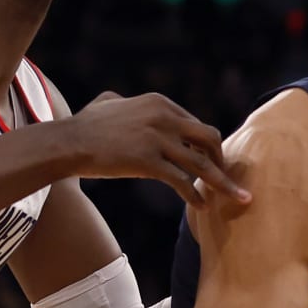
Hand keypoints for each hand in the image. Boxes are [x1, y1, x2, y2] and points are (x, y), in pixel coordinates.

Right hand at [66, 92, 249, 207]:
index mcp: (160, 103)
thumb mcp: (108, 102)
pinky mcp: (148, 161)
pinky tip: (202, 206)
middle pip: (209, 138)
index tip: (212, 162)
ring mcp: (157, 139)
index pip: (196, 124)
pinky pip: (181, 180)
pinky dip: (195, 195)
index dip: (207, 146)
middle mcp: (164, 117)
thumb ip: (123, 101)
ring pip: (201, 163)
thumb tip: (121, 101)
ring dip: (222, 183)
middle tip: (225, 179)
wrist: (68, 143)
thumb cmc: (85, 126)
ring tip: (239, 198)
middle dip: (221, 160)